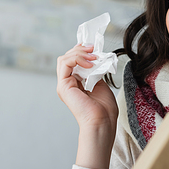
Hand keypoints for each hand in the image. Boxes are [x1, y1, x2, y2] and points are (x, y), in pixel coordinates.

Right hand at [56, 44, 117, 168]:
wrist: (103, 121)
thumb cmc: (104, 108)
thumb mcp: (100, 84)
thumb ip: (95, 72)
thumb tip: (95, 60)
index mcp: (75, 84)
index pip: (72, 61)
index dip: (81, 51)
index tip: (93, 47)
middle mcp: (67, 84)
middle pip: (66, 58)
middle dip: (80, 50)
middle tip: (94, 49)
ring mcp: (64, 85)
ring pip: (64, 58)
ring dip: (79, 53)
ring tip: (93, 56)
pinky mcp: (63, 86)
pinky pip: (65, 63)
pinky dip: (78, 59)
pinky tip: (90, 63)